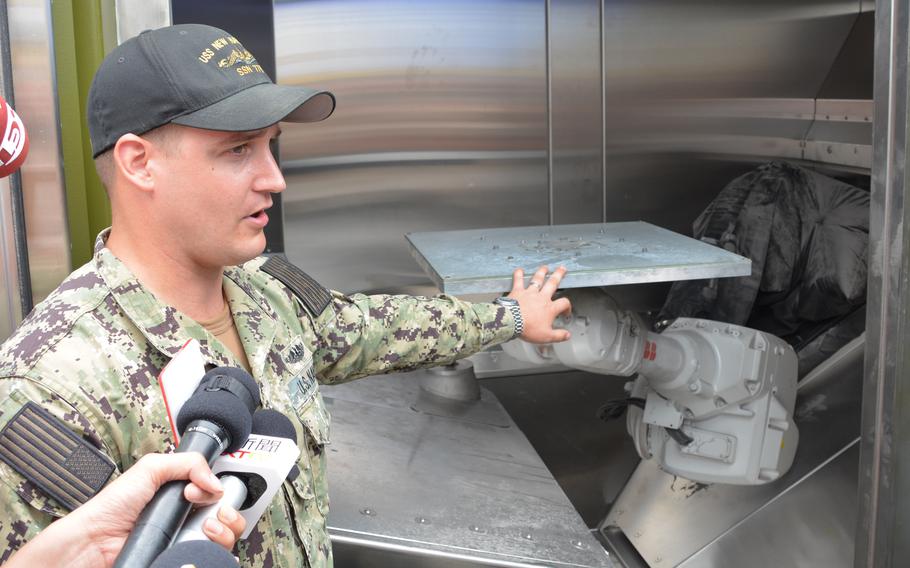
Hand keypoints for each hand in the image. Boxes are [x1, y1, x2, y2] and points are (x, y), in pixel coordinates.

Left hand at [5, 452, 245, 567]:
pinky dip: (212, 555)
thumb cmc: (111, 508)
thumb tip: (215, 482)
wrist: (92, 544)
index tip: (205, 492)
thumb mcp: (150, 469)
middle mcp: (185, 521)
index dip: (220, 493)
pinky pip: (206, 560)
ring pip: (222, 541)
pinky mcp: (177, 560)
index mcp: (180, 497)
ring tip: (203, 530)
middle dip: (227, 515)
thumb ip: (187, 464)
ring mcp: (182, 544)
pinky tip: (200, 547)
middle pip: (225, 519)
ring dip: (222, 534)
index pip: (217, 495)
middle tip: (208, 513)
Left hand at [508, 265, 571, 343]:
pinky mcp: (517, 291)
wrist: (511, 322)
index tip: (565, 311)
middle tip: (562, 269)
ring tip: (545, 267)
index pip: (564, 303)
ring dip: (542, 272)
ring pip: (538, 279)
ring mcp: (529, 293)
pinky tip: (519, 270)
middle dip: (559, 275)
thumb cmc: (527, 328)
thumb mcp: (546, 336)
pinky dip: (519, 274)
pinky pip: (518, 280)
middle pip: (553, 283)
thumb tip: (567, 335)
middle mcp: (541, 297)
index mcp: (550, 308)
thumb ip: (558, 336)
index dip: (567, 307)